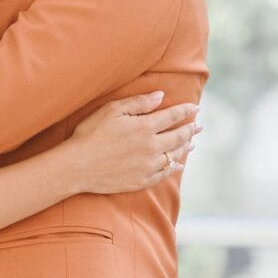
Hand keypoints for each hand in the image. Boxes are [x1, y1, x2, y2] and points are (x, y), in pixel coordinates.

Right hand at [63, 92, 199, 194]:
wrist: (78, 166)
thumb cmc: (91, 134)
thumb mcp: (111, 110)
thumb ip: (138, 103)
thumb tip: (161, 96)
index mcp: (144, 127)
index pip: (172, 116)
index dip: (186, 111)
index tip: (196, 108)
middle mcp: (151, 147)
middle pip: (178, 137)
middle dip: (191, 130)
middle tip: (199, 126)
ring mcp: (148, 166)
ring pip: (174, 156)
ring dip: (185, 148)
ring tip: (192, 143)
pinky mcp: (142, 180)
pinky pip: (165, 173)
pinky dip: (174, 167)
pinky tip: (178, 164)